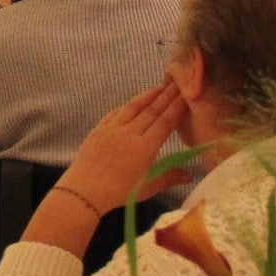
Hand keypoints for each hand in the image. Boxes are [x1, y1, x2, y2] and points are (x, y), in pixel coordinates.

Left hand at [60, 79, 191, 214]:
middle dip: (166, 95)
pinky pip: (115, 113)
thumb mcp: (147, 188)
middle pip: (152, 110)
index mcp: (145, 147)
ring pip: (133, 107)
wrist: (84, 190)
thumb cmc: (119, 193)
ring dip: (147, 96)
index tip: (186, 94)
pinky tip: (132, 103)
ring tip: (159, 87)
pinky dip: (127, 106)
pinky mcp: (98, 129)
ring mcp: (112, 129)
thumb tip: (191, 174)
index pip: (165, 122)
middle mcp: (129, 133)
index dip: (177, 107)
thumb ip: (169, 178)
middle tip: (178, 82)